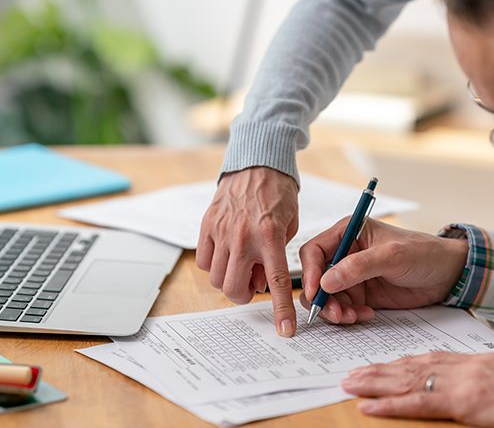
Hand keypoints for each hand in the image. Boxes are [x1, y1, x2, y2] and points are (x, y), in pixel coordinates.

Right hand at [196, 167, 298, 336]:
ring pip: (217, 279)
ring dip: (230, 280)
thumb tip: (259, 282)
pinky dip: (215, 265)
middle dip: (244, 295)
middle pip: (235, 288)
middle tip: (253, 284)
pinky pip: (204, 261)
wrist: (258, 163)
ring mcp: (222, 231)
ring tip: (242, 264)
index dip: (281, 310)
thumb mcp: (289, 226)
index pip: (277, 282)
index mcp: (270, 237)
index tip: (286, 330)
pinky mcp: (207, 226)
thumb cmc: (278, 194)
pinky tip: (227, 254)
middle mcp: (244, 237)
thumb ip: (276, 256)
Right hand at [299, 218, 467, 323]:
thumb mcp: (392, 256)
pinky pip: (344, 308)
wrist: (448, 274)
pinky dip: (349, 315)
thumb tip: (326, 281)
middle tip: (334, 313)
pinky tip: (367, 315)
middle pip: (316, 277)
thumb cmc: (424, 253)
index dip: (309, 272)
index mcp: (349, 232)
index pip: (314, 250)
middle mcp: (346, 253)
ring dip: (335, 310)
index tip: (315, 292)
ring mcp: (353, 276)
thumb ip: (358, 266)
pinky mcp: (362, 294)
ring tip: (351, 317)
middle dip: (321, 297)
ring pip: (328, 296)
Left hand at [341, 352, 493, 426]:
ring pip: (405, 381)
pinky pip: (417, 403)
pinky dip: (390, 404)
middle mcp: (455, 367)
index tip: (375, 364)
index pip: (422, 359)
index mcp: (466, 360)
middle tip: (350, 374)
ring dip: (374, 383)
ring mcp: (456, 383)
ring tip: (350, 385)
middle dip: (377, 371)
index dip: (395, 362)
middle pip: (407, 367)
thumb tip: (463, 384)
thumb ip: (476, 375)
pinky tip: (369, 407)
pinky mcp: (461, 401)